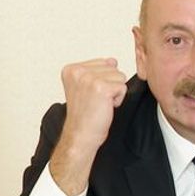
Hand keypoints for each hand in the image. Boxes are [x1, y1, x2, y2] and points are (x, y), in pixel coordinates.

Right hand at [49, 58, 126, 195]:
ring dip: (114, 92)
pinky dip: (118, 99)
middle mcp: (78, 71)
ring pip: (119, 76)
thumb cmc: (84, 115)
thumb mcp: (86, 87)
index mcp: (71, 69)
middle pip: (113, 68)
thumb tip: (113, 60)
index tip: (90, 95)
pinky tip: (105, 107)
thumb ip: (97, 71)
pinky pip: (123, 87)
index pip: (103, 62)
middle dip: (110, 85)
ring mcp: (89, 79)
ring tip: (100, 103)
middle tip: (96, 100)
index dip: (102, 80)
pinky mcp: (102, 88)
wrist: (81, 135)